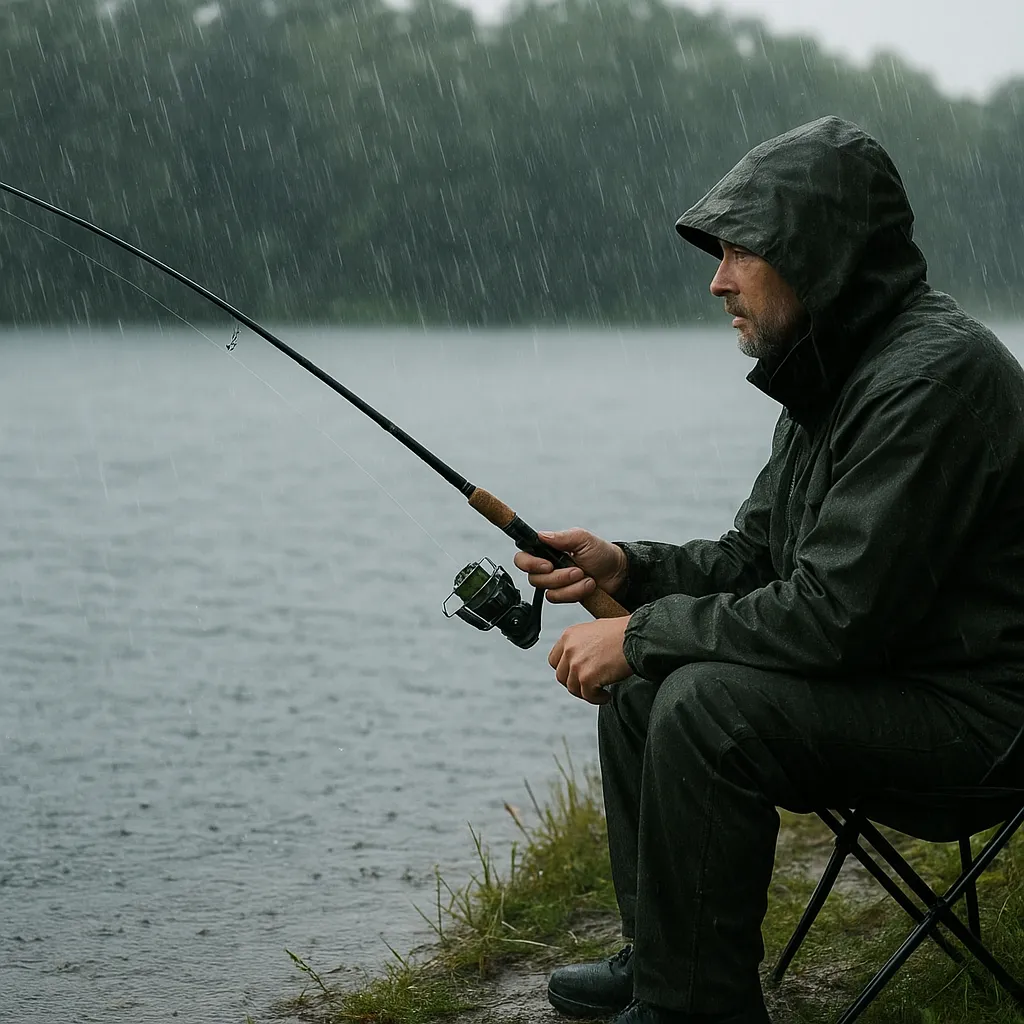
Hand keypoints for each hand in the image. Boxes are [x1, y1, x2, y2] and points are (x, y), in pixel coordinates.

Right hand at [513, 528, 627, 603]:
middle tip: (576, 570)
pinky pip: (558, 599)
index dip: (529, 563)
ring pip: (547, 591)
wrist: (618, 574)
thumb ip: (562, 537)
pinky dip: (575, 592)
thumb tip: (541, 536)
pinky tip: (588, 586)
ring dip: (569, 585)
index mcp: (548, 550)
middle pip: (534, 578)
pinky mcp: (564, 595)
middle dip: (558, 576)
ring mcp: (556, 583)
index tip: (547, 565)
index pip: (523, 557)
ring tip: (585, 577)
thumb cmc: (602, 553)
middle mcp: (548, 567)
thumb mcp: (583, 539)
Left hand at [548, 616, 631, 703]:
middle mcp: (569, 649)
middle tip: (590, 685)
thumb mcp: (594, 630)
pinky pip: (587, 696)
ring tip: (601, 690)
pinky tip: (606, 694)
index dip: (566, 670)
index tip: (576, 674)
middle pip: (562, 676)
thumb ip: (581, 643)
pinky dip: (597, 698)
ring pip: (573, 688)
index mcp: (569, 636)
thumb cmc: (622, 632)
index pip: (554, 660)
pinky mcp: (587, 677)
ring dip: (587, 692)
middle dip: (575, 683)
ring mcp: (576, 664)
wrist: (637, 636)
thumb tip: (579, 659)